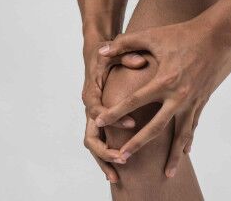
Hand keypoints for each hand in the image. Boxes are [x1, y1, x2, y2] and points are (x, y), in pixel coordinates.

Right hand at [82, 41, 146, 181]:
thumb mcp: (113, 52)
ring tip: (117, 177)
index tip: (133, 124)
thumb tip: (140, 62)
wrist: (95, 55)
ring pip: (93, 144)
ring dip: (103, 161)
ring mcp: (92, 117)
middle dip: (105, 151)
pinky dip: (105, 156)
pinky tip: (118, 170)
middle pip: (90, 136)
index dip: (114, 118)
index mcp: (90, 93)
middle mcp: (89, 108)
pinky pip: (99, 142)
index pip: (97, 111)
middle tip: (123, 159)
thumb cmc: (105, 55)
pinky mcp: (98, 121)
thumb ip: (126, 56)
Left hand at [94, 19, 230, 176]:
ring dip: (173, 155)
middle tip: (122, 158)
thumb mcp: (152, 36)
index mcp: (163, 81)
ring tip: (167, 174)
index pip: (133, 102)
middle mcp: (178, 96)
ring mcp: (192, 101)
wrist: (217, 36)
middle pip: (155, 128)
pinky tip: (186, 152)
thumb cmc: (182, 34)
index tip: (98, 123)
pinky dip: (188, 140)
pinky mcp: (202, 101)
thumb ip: (124, 43)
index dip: (114, 112)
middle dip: (137, 144)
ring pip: (181, 135)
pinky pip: (193, 126)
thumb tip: (101, 50)